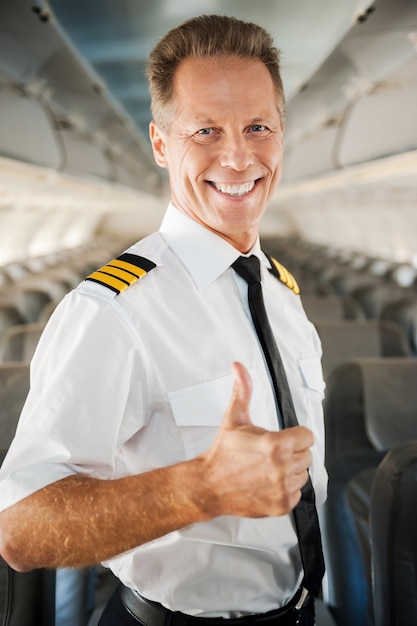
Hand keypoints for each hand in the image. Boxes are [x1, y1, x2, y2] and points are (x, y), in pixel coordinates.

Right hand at [199, 362, 313, 518]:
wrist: (209, 485)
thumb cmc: (222, 453)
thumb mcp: (234, 419)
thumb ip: (243, 390)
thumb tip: (239, 368)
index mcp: (275, 445)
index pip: (308, 436)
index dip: (296, 435)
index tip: (284, 438)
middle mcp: (282, 468)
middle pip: (307, 455)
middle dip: (292, 452)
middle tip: (271, 453)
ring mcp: (282, 488)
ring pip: (303, 474)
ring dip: (290, 471)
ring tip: (269, 468)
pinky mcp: (281, 505)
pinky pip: (297, 493)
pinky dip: (286, 489)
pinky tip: (268, 482)